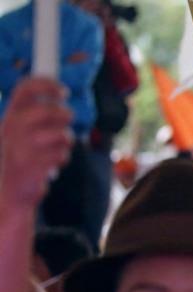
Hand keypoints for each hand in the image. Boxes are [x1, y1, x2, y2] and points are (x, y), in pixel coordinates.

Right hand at [0, 78, 71, 215]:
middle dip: (65, 115)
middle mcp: (12, 128)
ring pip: (60, 134)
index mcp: (9, 116)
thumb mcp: (21, 132)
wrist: (10, 191)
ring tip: (59, 148)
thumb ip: (36, 114)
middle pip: (48, 111)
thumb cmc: (22, 157)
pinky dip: (62, 159)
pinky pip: (61, 155)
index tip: (64, 91)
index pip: (24, 89)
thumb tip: (59, 97)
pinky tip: (53, 164)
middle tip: (68, 121)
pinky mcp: (32, 165)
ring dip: (66, 141)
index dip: (47, 84)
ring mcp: (21, 147)